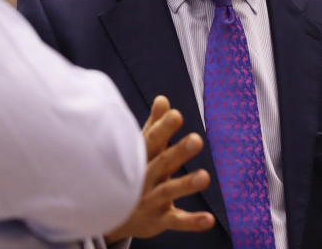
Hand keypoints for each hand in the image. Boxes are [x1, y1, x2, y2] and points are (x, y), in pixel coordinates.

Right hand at [105, 96, 214, 242]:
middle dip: (178, 152)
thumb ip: (154, 127)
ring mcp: (151, 200)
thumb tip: (163, 99)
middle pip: (161, 163)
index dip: (163, 128)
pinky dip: (192, 222)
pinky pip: (177, 221)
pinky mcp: (159, 220)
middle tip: (197, 139)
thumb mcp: (141, 151)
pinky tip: (210, 219)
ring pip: (168, 191)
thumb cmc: (131, 174)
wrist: (111, 216)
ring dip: (186, 184)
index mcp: (141, 158)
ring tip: (205, 177)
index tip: (176, 114)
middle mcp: (144, 178)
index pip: (151, 141)